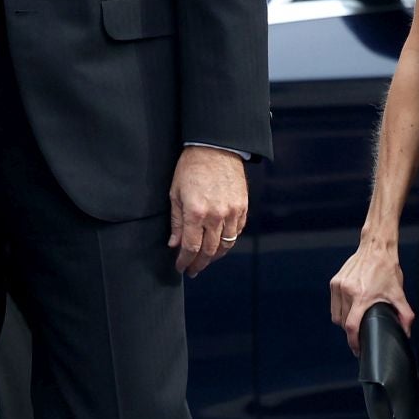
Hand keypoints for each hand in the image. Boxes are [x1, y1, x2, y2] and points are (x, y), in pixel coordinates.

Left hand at [168, 146, 248, 276]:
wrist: (216, 148)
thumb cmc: (191, 167)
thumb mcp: (175, 193)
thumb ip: (176, 222)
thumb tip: (174, 245)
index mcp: (196, 212)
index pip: (191, 247)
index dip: (185, 261)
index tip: (181, 267)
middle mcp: (216, 216)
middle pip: (209, 251)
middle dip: (199, 264)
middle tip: (193, 270)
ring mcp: (233, 212)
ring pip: (226, 245)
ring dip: (215, 257)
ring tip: (206, 261)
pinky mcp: (243, 207)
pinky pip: (237, 232)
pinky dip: (228, 242)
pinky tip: (220, 244)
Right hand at [329, 234, 412, 357]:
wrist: (376, 248)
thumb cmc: (387, 269)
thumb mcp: (398, 293)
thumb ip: (405, 315)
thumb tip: (406, 332)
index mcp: (362, 297)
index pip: (351, 327)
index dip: (353, 342)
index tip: (358, 349)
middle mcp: (347, 292)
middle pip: (343, 323)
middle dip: (352, 332)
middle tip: (362, 332)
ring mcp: (339, 286)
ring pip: (336, 315)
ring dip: (344, 322)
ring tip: (355, 321)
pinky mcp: (334, 282)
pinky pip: (334, 304)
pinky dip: (340, 310)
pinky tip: (350, 308)